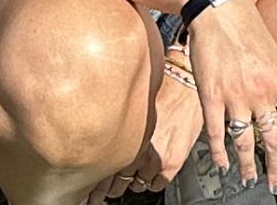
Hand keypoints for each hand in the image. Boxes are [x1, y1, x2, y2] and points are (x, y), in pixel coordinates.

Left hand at [96, 58, 199, 204]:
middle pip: (116, 182)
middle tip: (104, 193)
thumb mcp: (129, 108)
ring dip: (133, 183)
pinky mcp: (172, 164)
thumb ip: (115, 128)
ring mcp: (154, 160)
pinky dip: (152, 184)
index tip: (90, 193)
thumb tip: (101, 141)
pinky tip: (148, 179)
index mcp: (122, 138)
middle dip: (110, 189)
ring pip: (137, 184)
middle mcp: (136, 151)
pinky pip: (157, 184)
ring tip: (129, 182)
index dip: (94, 186)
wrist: (186, 83)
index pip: (101, 173)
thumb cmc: (158, 88)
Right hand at [186, 0, 276, 192]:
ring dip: (247, 165)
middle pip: (273, 140)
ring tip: (248, 178)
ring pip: (244, 142)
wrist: (217, 8)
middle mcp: (261, 92)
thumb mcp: (273, 52)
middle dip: (276, 168)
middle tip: (276, 185)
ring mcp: (235, 96)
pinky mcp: (210, 96)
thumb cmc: (247, 26)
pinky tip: (222, 163)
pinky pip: (216, 133)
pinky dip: (219, 152)